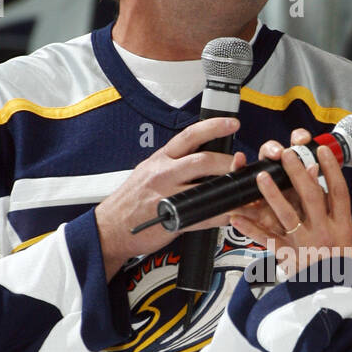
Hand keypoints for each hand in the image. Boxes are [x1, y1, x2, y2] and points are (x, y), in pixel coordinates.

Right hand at [95, 116, 239, 279]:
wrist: (111, 228)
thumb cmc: (131, 201)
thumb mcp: (148, 172)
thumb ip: (172, 164)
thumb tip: (200, 156)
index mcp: (160, 160)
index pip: (189, 136)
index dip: (213, 127)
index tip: (232, 124)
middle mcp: (163, 174)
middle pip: (203, 160)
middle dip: (228, 161)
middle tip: (241, 164)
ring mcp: (167, 196)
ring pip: (206, 187)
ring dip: (228, 187)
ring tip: (240, 189)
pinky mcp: (172, 219)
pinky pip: (204, 216)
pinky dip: (221, 215)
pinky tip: (229, 214)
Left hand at [229, 133, 351, 275]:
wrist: (339, 300)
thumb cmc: (344, 270)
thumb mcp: (351, 241)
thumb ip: (337, 215)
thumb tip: (325, 185)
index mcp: (342, 226)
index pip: (338, 192)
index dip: (331, 169)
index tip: (322, 151)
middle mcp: (324, 232)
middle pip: (311, 196)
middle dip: (297, 172)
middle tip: (287, 153)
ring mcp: (306, 244)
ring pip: (288, 215)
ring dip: (272, 194)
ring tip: (261, 176)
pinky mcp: (289, 258)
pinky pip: (267, 242)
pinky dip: (250, 230)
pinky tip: (237, 219)